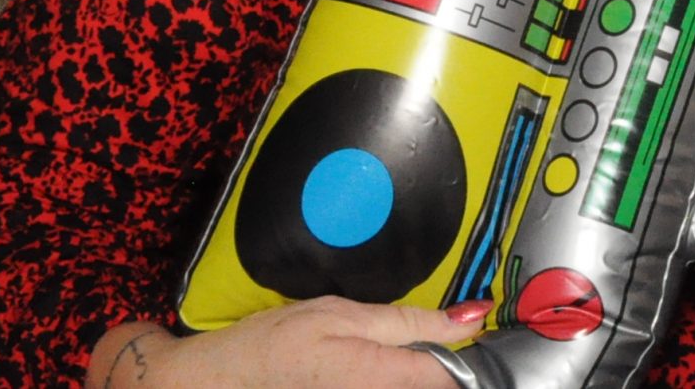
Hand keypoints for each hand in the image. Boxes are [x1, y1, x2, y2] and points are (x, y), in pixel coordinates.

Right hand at [89, 298, 487, 388]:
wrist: (218, 383)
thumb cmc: (274, 343)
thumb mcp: (342, 313)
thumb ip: (409, 320)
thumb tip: (471, 318)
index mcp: (381, 377)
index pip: (453, 375)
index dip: (471, 353)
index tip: (476, 331)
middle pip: (433, 385)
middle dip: (439, 364)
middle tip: (432, 337)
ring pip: (411, 387)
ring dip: (415, 372)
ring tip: (391, 354)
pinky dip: (394, 380)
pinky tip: (369, 370)